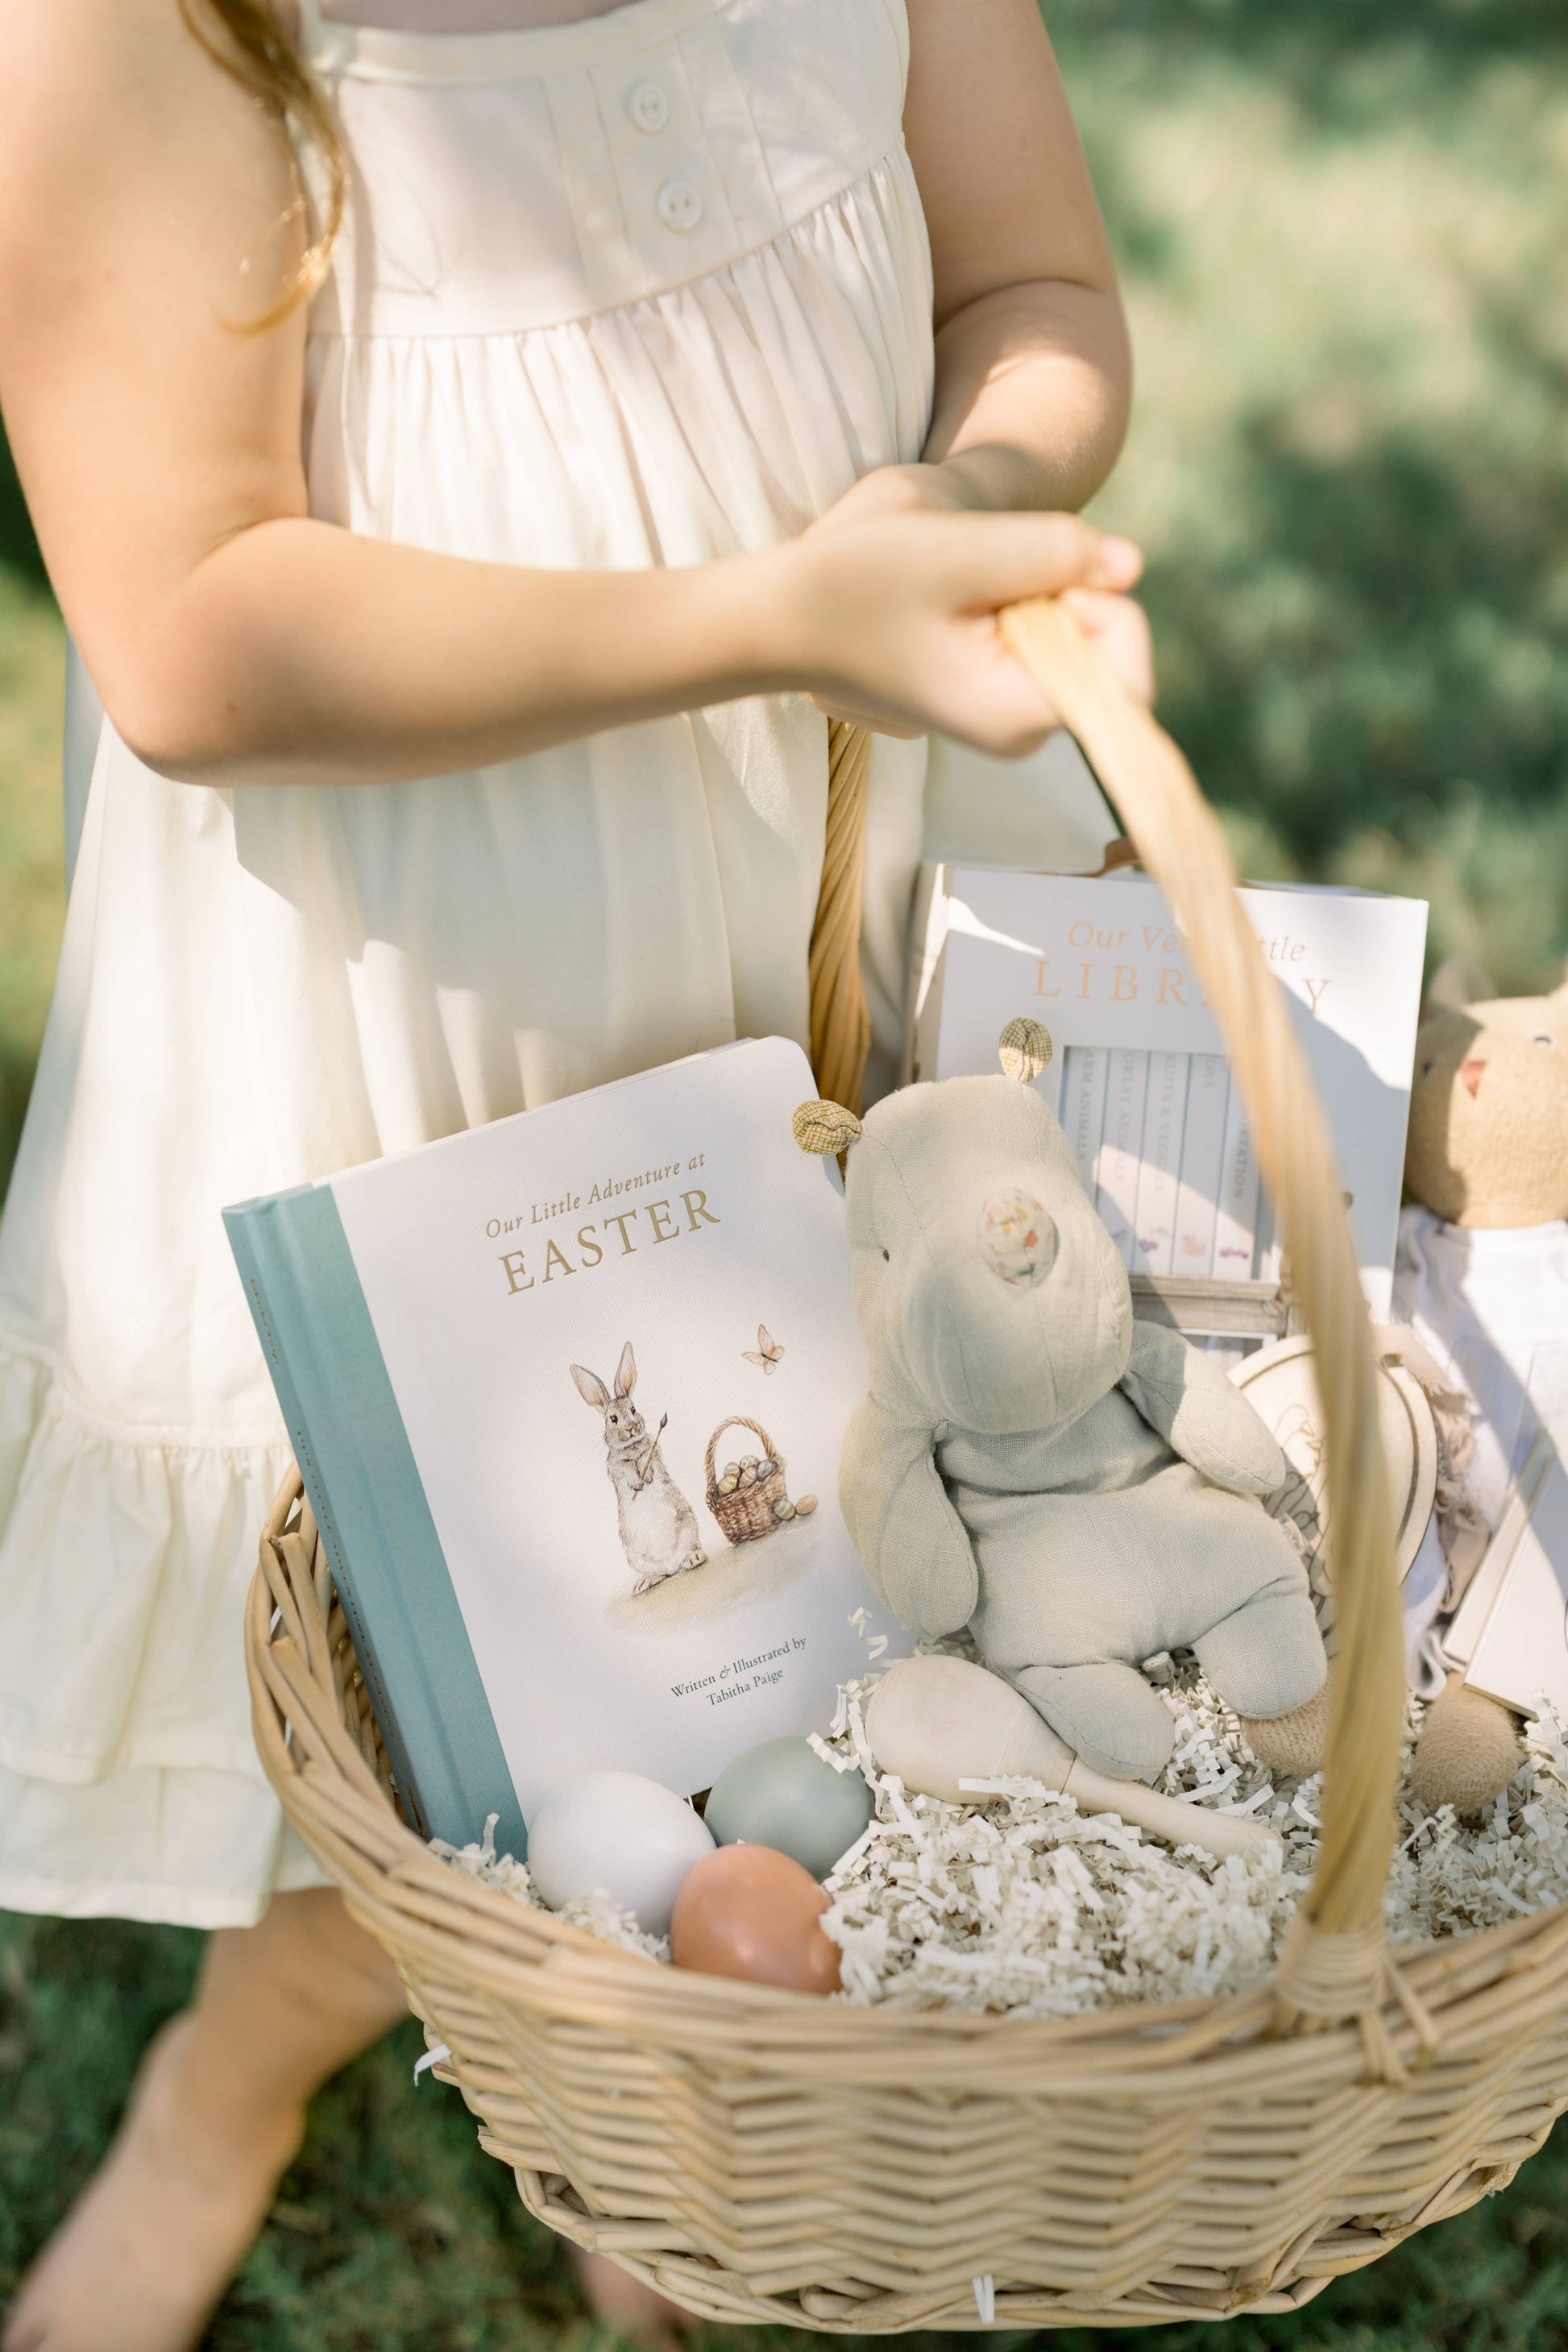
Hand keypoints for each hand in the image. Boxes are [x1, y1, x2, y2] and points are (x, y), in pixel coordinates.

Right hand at [777, 493, 1146, 754]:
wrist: (784, 617)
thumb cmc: (854, 584)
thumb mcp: (959, 550)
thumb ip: (1054, 551)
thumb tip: (1131, 564)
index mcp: (1018, 717)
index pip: (1128, 674)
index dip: (1103, 605)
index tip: (1035, 579)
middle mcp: (1022, 733)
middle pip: (1103, 653)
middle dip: (1064, 595)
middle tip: (980, 580)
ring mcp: (1007, 718)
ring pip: (1073, 640)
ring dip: (1034, 593)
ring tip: (957, 591)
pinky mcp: (992, 696)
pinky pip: (1041, 642)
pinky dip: (1013, 604)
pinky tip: (954, 602)